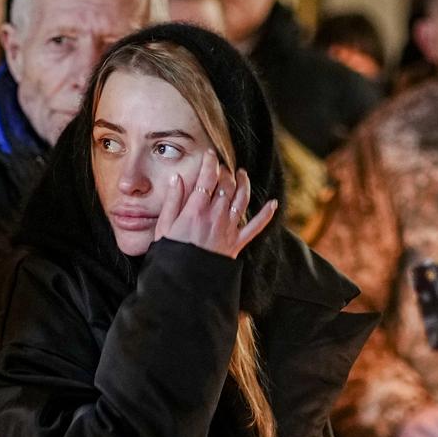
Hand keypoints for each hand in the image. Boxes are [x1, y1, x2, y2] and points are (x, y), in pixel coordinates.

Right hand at [155, 150, 278, 258]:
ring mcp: (228, 229)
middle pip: (226, 186)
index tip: (210, 154)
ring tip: (242, 174)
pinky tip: (273, 204)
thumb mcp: (163, 227)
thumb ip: (172, 201)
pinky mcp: (237, 243)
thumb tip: (177, 178)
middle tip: (222, 166)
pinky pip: (256, 227)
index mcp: (195, 211)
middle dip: (225, 172)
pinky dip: (266, 215)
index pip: (207, 179)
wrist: (185, 282)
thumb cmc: (171, 255)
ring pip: (242, 199)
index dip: (210, 163)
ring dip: (244, 184)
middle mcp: (215, 216)